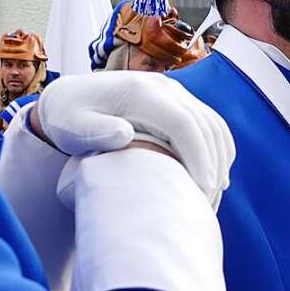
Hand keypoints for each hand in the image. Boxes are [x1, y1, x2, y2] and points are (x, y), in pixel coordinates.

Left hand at [35, 71, 234, 205]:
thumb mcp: (72, 126)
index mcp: (140, 92)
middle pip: (205, 125)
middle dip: (213, 165)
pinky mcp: (178, 101)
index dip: (198, 155)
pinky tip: (216, 178)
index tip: (202, 188)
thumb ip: (96, 131)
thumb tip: (125, 134)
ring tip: (212, 196)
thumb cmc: (69, 117)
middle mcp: (163, 86)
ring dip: (220, 159)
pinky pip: (210, 123)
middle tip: (207, 203)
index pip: (183, 123)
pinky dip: (218, 150)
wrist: (71, 97)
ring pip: (214, 124)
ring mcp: (174, 92)